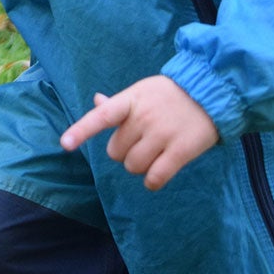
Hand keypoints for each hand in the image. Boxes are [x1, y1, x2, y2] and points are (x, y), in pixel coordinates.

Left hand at [60, 76, 218, 190]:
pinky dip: (152, 182)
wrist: (209, 91)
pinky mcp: (181, 151)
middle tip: (139, 142)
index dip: (81, 131)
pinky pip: (156, 177)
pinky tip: (156, 176)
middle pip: (116, 152)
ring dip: (139, 167)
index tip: (64, 144)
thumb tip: (96, 101)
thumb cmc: (168, 94)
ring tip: (152, 154)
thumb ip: (118, 102)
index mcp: (129, 101)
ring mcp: (162, 134)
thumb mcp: (141, 91)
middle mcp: (143, 118)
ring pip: (133, 166)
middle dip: (124, 152)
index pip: (101, 117)